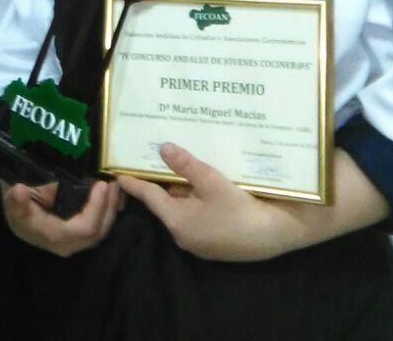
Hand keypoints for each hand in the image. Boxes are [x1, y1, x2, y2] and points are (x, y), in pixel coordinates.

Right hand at [1, 177, 121, 256]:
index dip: (97, 208)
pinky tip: (113, 194)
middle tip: (115, 181)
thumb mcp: (12, 201)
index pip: (85, 228)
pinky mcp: (81, 234)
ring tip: (117, 184)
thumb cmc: (17, 206)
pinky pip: (100, 226)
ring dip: (112, 208)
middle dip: (110, 206)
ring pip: (102, 230)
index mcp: (54, 236)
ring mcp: (76, 241)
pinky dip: (109, 210)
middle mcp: (68, 244)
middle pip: (99, 231)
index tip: (101, 184)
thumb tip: (19, 191)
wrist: (16, 215)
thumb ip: (16, 201)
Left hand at [118, 143, 301, 260]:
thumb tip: (162, 148)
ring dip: (184, 193)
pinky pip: (197, 219)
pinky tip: (208, 190)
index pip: (148, 197)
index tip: (119, 174)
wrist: (273, 236)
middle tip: (159, 160)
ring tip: (185, 169)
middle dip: (164, 183)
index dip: (134, 183)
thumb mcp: (211, 181)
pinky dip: (198, 204)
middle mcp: (181, 235)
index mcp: (175, 220)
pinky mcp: (214, 245)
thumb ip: (185, 165)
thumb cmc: (239, 208)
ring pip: (183, 211)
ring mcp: (198, 243)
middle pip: (167, 203)